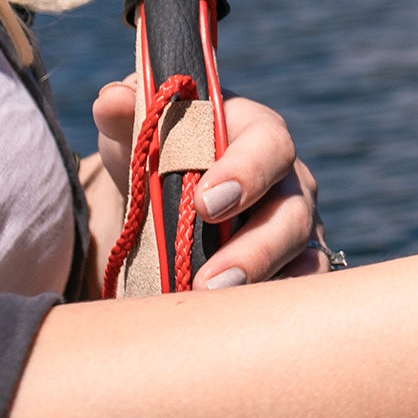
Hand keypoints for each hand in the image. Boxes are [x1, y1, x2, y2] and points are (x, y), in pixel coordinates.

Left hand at [91, 82, 323, 288]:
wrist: (175, 188)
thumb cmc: (163, 147)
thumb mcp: (140, 124)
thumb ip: (130, 109)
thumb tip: (115, 99)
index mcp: (258, 133)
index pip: (270, 145)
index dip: (245, 173)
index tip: (207, 203)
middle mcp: (289, 180)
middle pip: (292, 213)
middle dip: (254, 250)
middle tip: (209, 281)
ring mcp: (297, 224)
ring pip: (301, 254)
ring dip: (260, 283)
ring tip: (209, 305)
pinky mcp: (295, 262)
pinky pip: (302, 285)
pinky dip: (275, 302)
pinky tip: (233, 319)